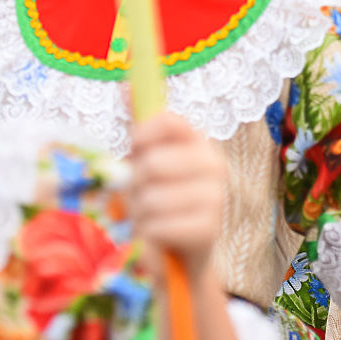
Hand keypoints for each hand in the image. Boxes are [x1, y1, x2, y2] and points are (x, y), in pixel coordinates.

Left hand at [126, 112, 227, 276]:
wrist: (181, 258)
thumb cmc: (159, 203)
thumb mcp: (147, 163)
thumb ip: (140, 128)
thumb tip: (124, 81)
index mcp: (199, 142)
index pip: (168, 121)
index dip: (142, 137)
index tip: (135, 152)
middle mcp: (214, 164)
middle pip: (151, 164)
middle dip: (134, 188)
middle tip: (141, 200)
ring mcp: (216, 197)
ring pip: (150, 199)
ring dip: (139, 216)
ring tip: (149, 222)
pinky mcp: (209, 229)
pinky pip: (158, 226)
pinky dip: (149, 236)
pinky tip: (159, 239)